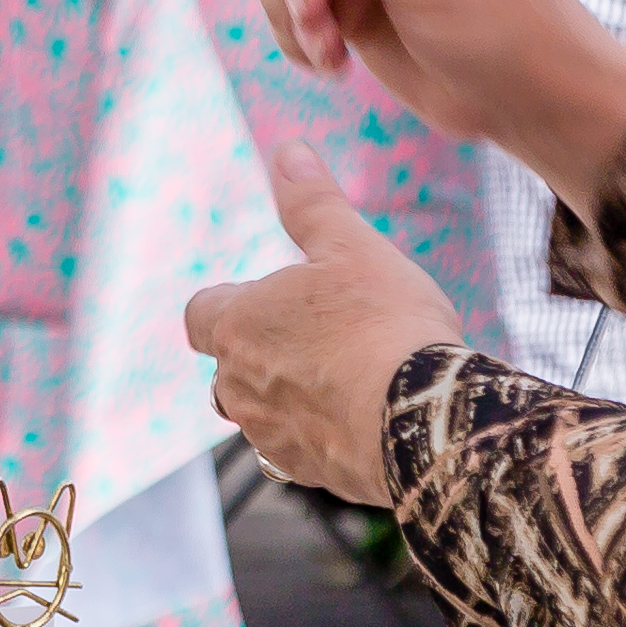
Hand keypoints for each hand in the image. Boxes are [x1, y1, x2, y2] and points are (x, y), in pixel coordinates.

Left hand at [183, 140, 464, 501]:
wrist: (425, 420)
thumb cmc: (385, 325)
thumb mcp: (352, 246)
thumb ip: (313, 203)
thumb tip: (287, 152)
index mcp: (239, 325)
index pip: (201, 315)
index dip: (227, 305)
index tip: (263, 299)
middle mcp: (241, 386)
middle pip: (226, 369)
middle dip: (258, 355)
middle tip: (314, 337)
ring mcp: (272, 436)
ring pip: (260, 415)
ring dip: (288, 398)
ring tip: (343, 379)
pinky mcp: (311, 474)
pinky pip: (299, 453)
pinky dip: (320, 436)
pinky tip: (363, 419)